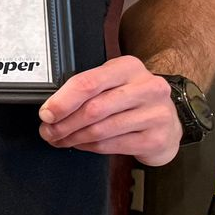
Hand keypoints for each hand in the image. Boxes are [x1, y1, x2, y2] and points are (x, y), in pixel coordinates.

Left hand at [39, 57, 180, 167]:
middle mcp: (147, 88)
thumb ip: (87, 89)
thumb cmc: (132, 100)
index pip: (88, 83)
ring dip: (73, 138)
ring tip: (60, 139)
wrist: (168, 122)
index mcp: (128, 68)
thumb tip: (51, 109)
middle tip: (48, 131)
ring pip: (101, 129)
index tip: (46, 114)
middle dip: (64, 123)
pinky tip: (80, 144)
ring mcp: (155, 114)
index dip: (62, 101)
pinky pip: (112, 145)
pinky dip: (89, 147)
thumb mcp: (113, 83)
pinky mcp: (156, 138)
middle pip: (93, 109)